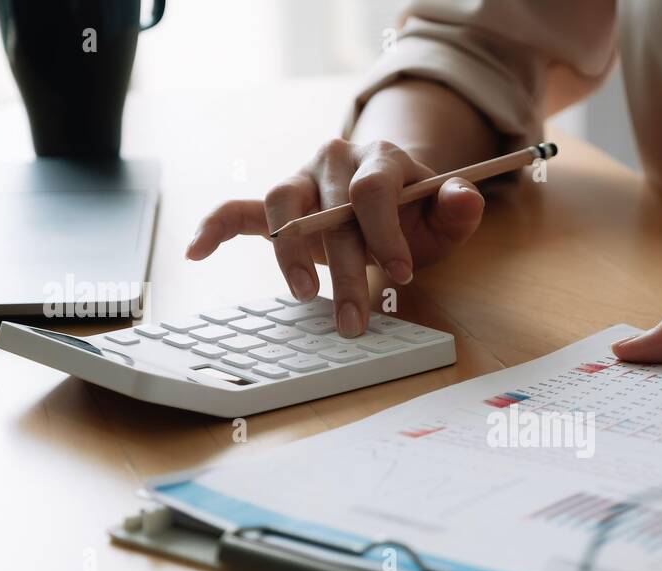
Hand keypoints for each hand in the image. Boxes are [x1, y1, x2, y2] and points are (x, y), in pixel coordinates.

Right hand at [186, 138, 484, 336]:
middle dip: (344, 270)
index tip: (401, 274)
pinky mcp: (279, 203)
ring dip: (288, 253)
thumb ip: (459, 207)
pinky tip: (195, 251)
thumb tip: (466, 197)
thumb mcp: (444, 214)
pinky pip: (239, 210)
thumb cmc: (416, 212)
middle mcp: (334, 161)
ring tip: (303, 294)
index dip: (385, 233)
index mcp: (379, 159)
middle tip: (353, 319)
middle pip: (330, 212)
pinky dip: (215, 227)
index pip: (373, 191)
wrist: (389, 193)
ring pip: (282, 207)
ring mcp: (302, 181)